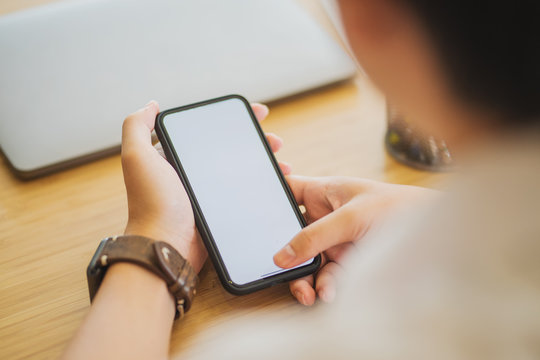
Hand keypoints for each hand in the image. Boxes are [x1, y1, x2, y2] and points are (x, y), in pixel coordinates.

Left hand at [121, 101, 287, 271]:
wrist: (166, 246)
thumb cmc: (152, 203)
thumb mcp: (137, 158)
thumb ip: (137, 126)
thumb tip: (152, 104)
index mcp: (173, 157)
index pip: (208, 129)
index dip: (234, 119)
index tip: (257, 113)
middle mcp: (190, 172)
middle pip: (230, 148)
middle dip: (255, 140)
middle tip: (275, 141)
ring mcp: (206, 193)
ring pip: (240, 170)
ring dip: (262, 162)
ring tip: (283, 162)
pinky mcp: (218, 210)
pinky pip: (242, 192)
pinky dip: (259, 185)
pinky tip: (275, 182)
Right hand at [274, 176, 436, 304]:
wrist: (436, 238)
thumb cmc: (397, 208)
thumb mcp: (351, 217)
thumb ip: (314, 235)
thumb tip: (282, 255)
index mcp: (324, 192)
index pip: (289, 190)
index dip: (270, 197)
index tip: (253, 213)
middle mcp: (326, 216)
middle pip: (292, 234)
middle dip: (286, 254)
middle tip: (280, 269)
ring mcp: (335, 240)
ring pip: (307, 260)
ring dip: (304, 278)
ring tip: (307, 293)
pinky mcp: (347, 262)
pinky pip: (326, 276)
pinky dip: (325, 287)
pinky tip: (328, 293)